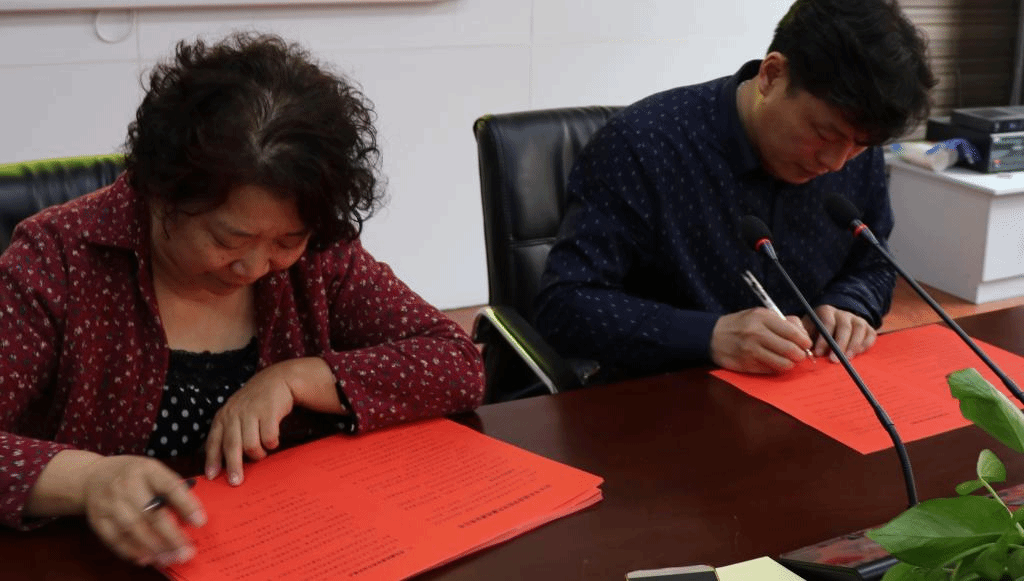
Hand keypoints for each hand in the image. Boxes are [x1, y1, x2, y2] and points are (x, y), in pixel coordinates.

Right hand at [82, 455, 204, 566]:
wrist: (92, 476)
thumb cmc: (132, 475)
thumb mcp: (152, 471)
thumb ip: (170, 489)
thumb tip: (191, 515)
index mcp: (147, 469)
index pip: (170, 486)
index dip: (186, 504)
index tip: (200, 522)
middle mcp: (126, 484)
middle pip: (151, 513)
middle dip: (171, 535)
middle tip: (186, 552)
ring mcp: (109, 502)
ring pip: (133, 528)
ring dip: (154, 547)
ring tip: (170, 558)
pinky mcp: (98, 519)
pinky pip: (115, 539)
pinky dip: (132, 551)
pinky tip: (147, 559)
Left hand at [204, 363, 295, 485]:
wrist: (277, 380)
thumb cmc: (255, 403)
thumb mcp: (236, 414)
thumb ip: (229, 433)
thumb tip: (223, 462)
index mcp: (223, 416)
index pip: (214, 441)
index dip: (212, 460)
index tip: (212, 476)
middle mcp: (234, 414)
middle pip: (231, 446)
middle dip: (233, 466)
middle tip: (236, 481)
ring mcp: (251, 412)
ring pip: (250, 444)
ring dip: (258, 454)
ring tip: (262, 453)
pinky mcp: (268, 411)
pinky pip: (269, 438)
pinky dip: (271, 444)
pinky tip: (273, 441)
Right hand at [710, 307, 812, 373]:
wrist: (713, 336)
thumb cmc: (742, 324)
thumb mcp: (760, 315)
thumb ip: (783, 322)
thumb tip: (804, 336)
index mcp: (762, 318)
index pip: (792, 332)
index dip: (804, 341)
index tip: (806, 344)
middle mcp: (757, 333)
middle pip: (791, 350)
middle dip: (800, 355)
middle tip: (799, 355)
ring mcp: (751, 350)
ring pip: (783, 363)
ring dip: (789, 364)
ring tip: (787, 360)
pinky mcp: (747, 364)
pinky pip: (771, 370)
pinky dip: (775, 368)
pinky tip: (772, 362)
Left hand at [802, 305, 876, 361]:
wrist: (832, 324)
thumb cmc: (816, 331)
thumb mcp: (807, 329)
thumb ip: (805, 336)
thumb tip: (804, 349)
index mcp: (827, 311)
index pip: (827, 323)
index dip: (824, 339)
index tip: (818, 353)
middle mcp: (843, 313)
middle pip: (844, 327)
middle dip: (840, 345)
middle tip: (834, 360)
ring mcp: (857, 319)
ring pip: (859, 329)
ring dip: (853, 345)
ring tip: (847, 359)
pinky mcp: (868, 327)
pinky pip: (870, 334)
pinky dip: (866, 344)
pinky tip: (858, 353)